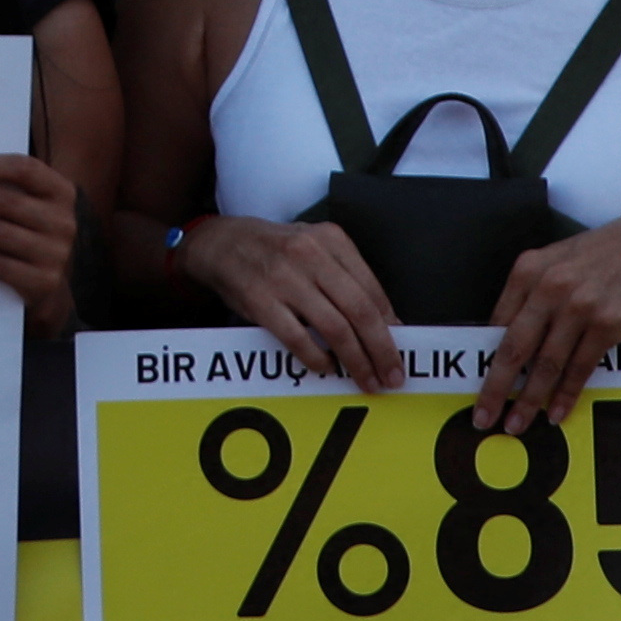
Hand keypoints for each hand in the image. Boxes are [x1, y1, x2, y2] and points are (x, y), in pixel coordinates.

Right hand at [175, 212, 401, 392]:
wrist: (220, 242)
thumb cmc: (276, 250)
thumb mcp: (315, 247)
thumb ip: (346, 277)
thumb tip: (386, 323)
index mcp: (331, 240)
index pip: (372, 290)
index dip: (391, 326)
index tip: (400, 352)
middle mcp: (311, 255)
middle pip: (360, 311)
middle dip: (382, 350)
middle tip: (393, 376)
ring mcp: (285, 278)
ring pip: (335, 328)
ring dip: (356, 361)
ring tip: (366, 380)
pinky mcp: (261, 301)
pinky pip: (297, 338)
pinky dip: (316, 358)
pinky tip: (326, 368)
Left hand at [477, 215, 620, 429]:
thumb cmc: (596, 256)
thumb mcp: (552, 261)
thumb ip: (527, 296)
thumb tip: (501, 340)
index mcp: (528, 271)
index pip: (497, 325)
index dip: (484, 362)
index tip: (475, 388)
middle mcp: (550, 288)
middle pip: (515, 349)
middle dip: (496, 389)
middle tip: (484, 418)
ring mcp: (580, 307)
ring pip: (547, 365)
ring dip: (529, 401)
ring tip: (516, 424)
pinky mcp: (608, 325)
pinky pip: (580, 369)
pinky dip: (566, 396)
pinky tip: (555, 413)